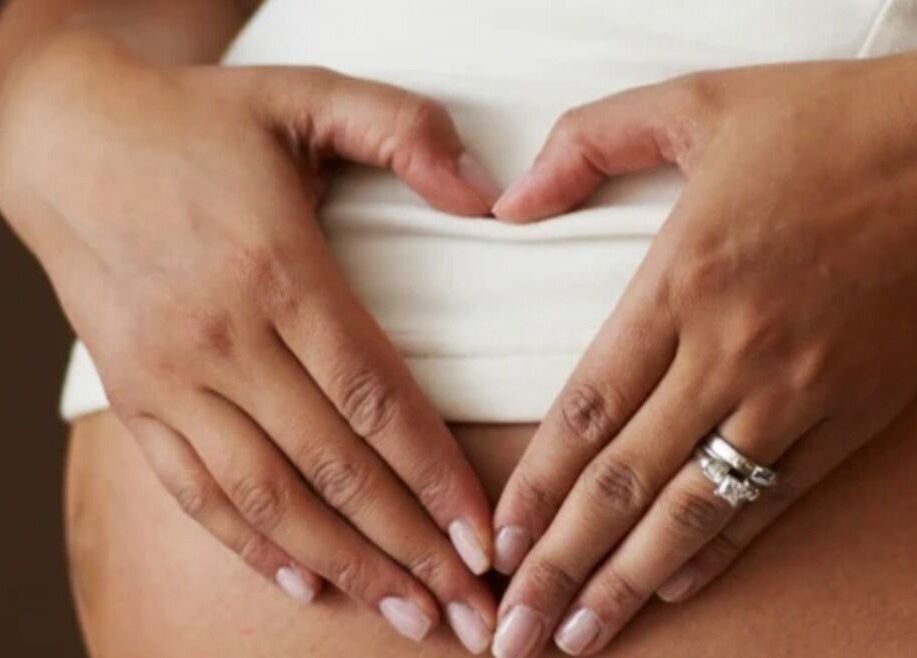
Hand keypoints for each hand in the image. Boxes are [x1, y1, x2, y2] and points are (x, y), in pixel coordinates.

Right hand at [0, 32, 499, 650]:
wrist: (61, 135)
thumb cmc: (195, 119)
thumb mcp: (306, 95)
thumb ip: (405, 130)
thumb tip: (488, 195)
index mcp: (278, 270)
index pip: (376, 398)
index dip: (436, 476)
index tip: (485, 537)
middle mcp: (224, 339)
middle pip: (335, 467)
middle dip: (410, 547)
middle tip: (468, 610)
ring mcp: (172, 377)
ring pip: (270, 496)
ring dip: (345, 564)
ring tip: (406, 611)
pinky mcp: (135, 395)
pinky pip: (195, 490)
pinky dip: (250, 543)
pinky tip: (303, 580)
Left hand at [489, 56, 916, 655]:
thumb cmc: (825, 125)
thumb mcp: (692, 104)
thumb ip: (586, 144)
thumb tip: (508, 204)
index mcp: (681, 282)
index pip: (588, 409)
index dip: (536, 485)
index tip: (497, 544)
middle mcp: (732, 352)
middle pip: (626, 483)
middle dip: (562, 566)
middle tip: (515, 634)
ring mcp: (796, 392)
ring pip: (696, 509)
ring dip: (630, 583)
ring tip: (580, 640)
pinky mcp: (851, 413)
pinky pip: (773, 499)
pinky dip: (721, 551)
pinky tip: (672, 589)